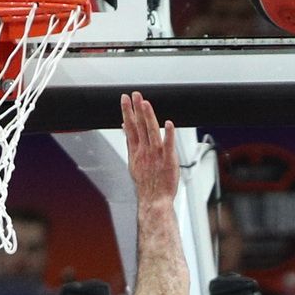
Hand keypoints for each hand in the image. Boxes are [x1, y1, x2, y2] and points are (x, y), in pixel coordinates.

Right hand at [120, 92, 179, 209]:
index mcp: (136, 151)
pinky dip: (169, 134)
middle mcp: (145, 151)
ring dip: (148, 117)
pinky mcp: (169, 160)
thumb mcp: (134, 162)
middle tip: (134, 95)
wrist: (154, 200)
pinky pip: (169, 145)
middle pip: (139, 126)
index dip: (127, 112)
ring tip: (145, 103)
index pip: (130, 127)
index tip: (125, 100)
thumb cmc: (147, 184)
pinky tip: (169, 124)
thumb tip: (126, 129)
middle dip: (135, 109)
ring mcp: (157, 155)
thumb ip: (131, 143)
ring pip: (151, 131)